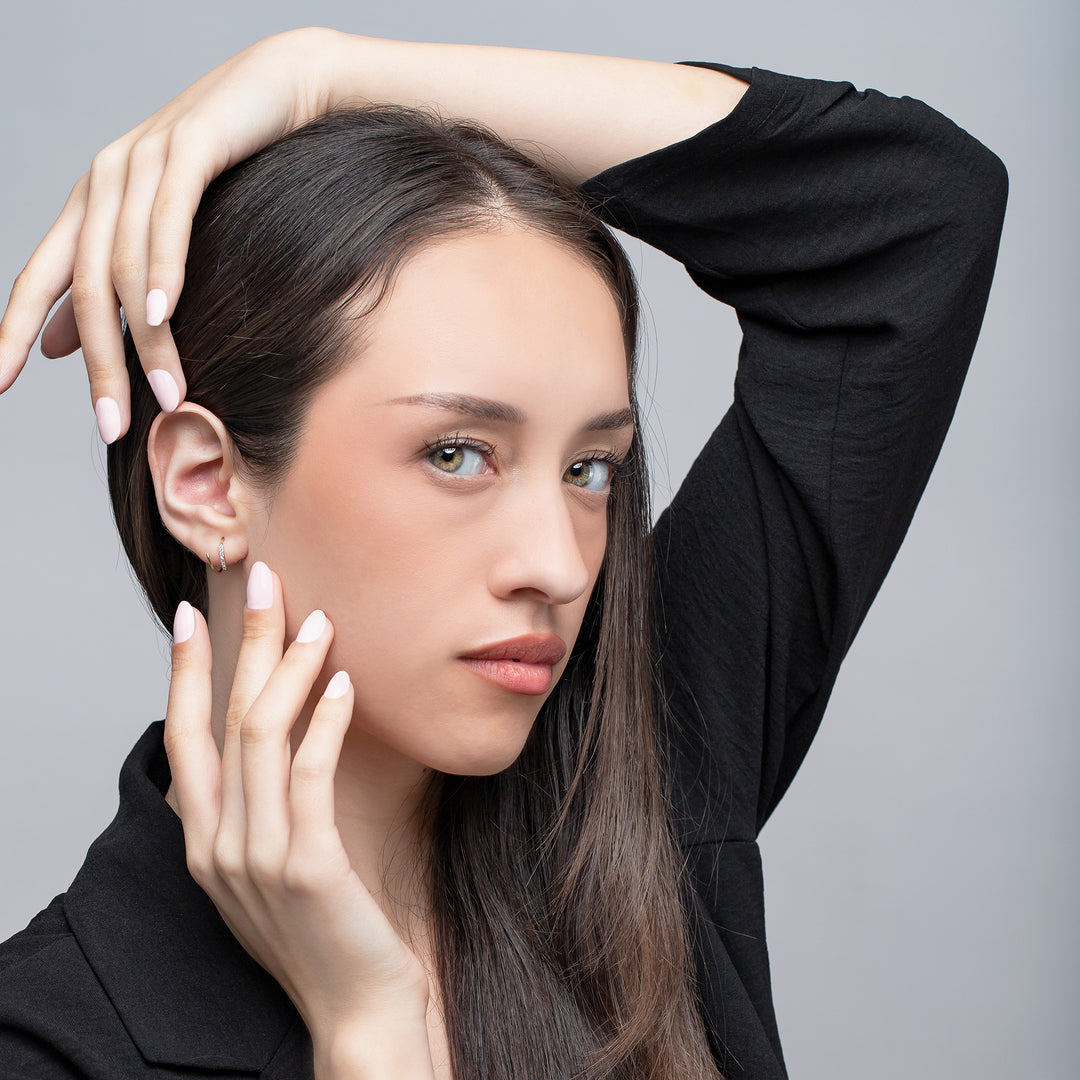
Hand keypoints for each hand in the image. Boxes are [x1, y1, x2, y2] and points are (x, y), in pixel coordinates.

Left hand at [0, 28, 340, 440]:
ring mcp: (143, 162)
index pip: (39, 280)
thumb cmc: (232, 170)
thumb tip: (57, 346)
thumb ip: (113, 288)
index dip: (10, 332)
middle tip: (112, 425)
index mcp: (91, 207)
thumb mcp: (163, 234)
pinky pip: (167, 219)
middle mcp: (104, 183)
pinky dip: (164, 271)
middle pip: (84, 289)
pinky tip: (163, 315)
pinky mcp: (189, 147)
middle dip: (99, 365)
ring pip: (127, 266)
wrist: (279, 91)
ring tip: (168, 393)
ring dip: (147, 339)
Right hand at [164, 561, 433, 1069]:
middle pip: (221, 719)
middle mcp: (220, 844)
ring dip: (289, 668)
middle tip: (262, 581)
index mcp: (205, 842)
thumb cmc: (324, 932)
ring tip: (318, 620)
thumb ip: (259, 810)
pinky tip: (344, 683)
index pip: (182, 739)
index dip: (183, 674)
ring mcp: (258, 857)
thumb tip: (272, 738)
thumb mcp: (270, 867)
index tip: (188, 618)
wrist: (357, 1010)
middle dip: (240, 643)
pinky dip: (324, 722)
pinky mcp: (308, 865)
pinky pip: (310, 775)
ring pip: (261, 736)